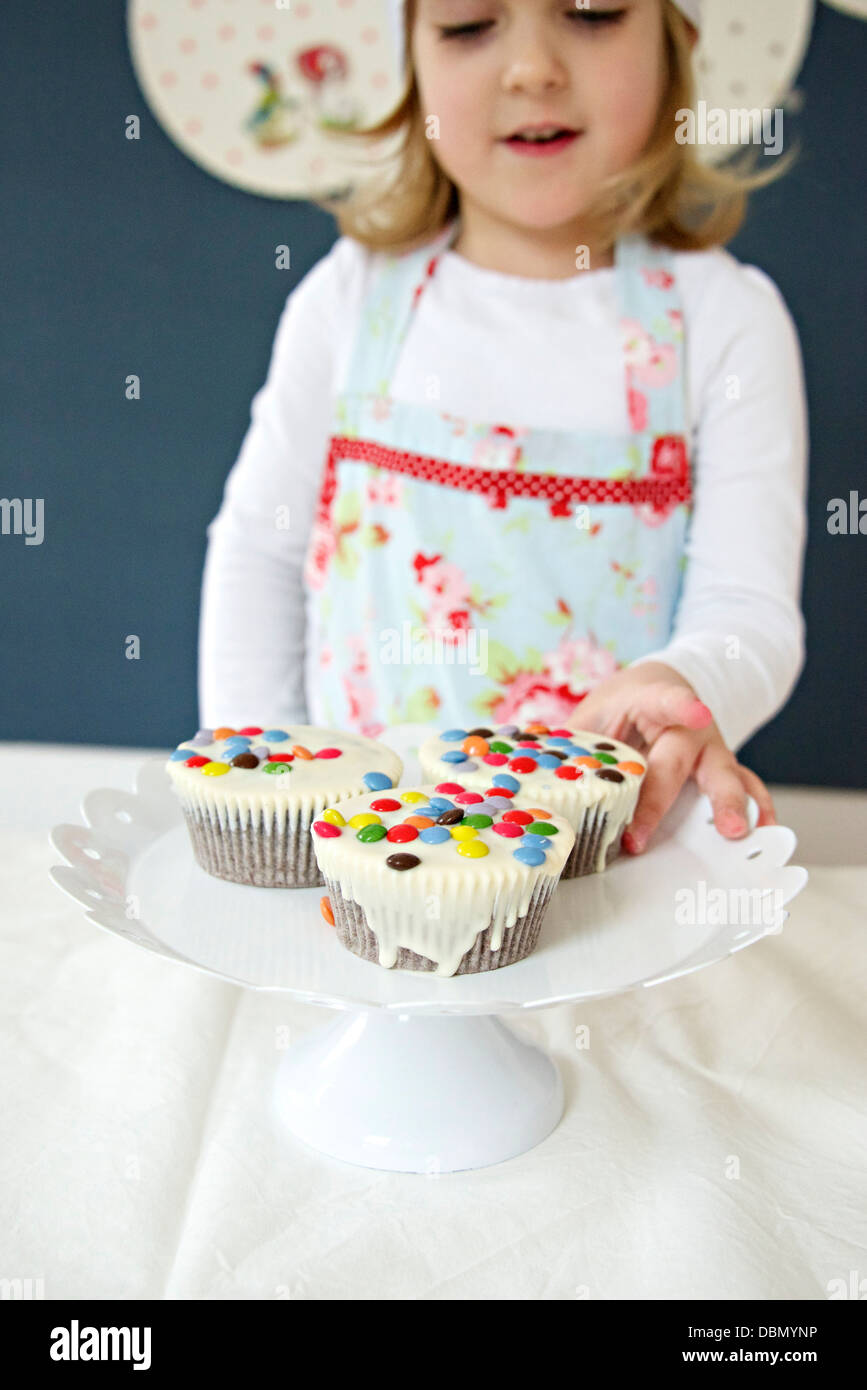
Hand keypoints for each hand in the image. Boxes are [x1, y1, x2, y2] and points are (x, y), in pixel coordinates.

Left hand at [566, 661, 776, 854]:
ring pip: (726, 774)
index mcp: (654, 702)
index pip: (667, 700)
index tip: (696, 712)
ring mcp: (712, 749)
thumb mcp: (595, 712)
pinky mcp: (723, 770)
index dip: (681, 706)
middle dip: (668, 796)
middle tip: (665, 830)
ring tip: (735, 833)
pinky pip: (746, 788)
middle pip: (685, 758)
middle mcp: (690, 727)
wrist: (661, 687)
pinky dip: (756, 809)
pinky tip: (763, 831)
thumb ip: (575, 742)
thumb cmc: (623, 705)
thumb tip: (531, 774)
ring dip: (728, 805)